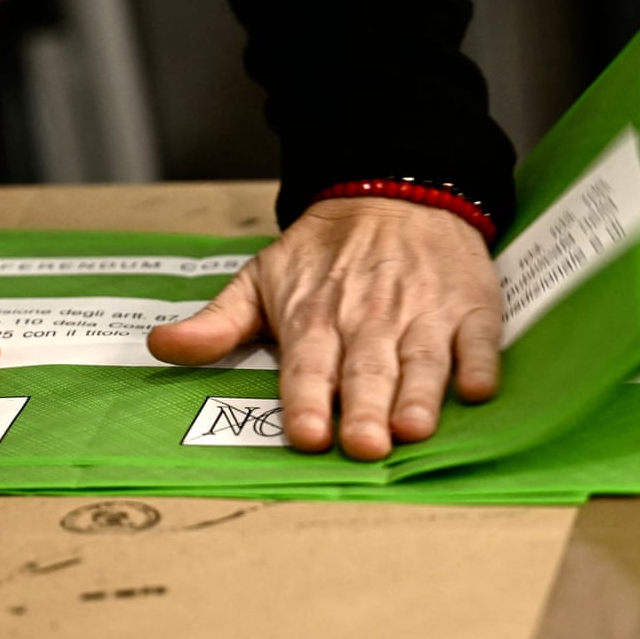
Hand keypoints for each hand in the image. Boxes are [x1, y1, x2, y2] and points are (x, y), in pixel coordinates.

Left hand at [148, 198, 500, 458]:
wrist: (395, 191)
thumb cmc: (322, 254)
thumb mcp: (260, 279)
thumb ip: (216, 322)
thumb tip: (160, 346)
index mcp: (313, 316)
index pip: (306, 366)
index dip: (305, 401)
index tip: (306, 434)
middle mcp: (368, 318)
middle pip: (365, 370)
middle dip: (364, 409)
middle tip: (364, 446)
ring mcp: (422, 311)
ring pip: (422, 359)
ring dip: (419, 394)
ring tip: (414, 428)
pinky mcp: (469, 306)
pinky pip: (479, 338)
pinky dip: (479, 363)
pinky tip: (477, 388)